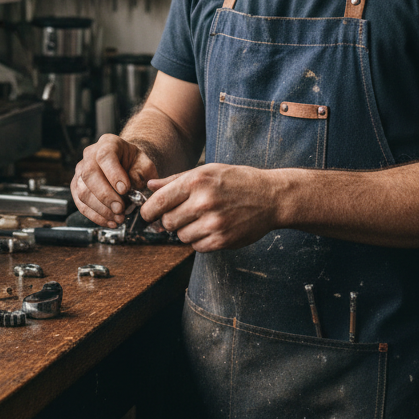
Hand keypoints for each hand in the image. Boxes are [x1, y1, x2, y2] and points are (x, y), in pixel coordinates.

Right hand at [72, 135, 158, 227]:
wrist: (127, 165)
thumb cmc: (135, 164)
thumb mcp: (145, 164)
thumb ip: (141, 173)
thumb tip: (133, 187)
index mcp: (108, 144)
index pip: (105, 156)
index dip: (113, 174)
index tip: (125, 189)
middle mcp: (90, 155)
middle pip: (89, 174)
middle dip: (106, 196)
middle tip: (121, 209)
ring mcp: (80, 171)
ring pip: (83, 191)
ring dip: (101, 209)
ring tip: (118, 218)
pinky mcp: (77, 187)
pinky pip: (81, 204)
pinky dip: (95, 216)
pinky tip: (110, 221)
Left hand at [141, 164, 279, 251]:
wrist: (271, 197)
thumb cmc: (238, 181)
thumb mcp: (207, 171)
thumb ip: (176, 180)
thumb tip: (150, 186)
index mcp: (196, 182)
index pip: (158, 201)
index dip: (148, 210)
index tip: (148, 213)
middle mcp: (203, 203)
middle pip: (167, 222)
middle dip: (169, 220)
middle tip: (181, 214)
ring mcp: (213, 223)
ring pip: (181, 236)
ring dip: (186, 230)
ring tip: (202, 219)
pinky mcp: (222, 240)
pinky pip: (197, 246)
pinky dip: (200, 240)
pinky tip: (212, 227)